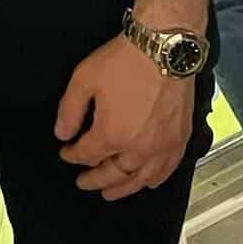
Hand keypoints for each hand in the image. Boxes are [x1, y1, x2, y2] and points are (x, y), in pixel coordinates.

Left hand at [54, 35, 195, 200]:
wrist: (163, 50)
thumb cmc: (123, 62)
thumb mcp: (84, 79)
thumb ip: (69, 110)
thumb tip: (62, 134)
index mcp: (112, 134)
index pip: (87, 154)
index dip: (72, 155)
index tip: (65, 152)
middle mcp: (139, 149)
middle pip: (113, 173)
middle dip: (95, 179)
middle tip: (83, 183)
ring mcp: (163, 147)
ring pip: (140, 179)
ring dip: (123, 188)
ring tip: (109, 193)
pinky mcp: (180, 140)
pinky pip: (166, 171)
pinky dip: (153, 180)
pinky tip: (146, 182)